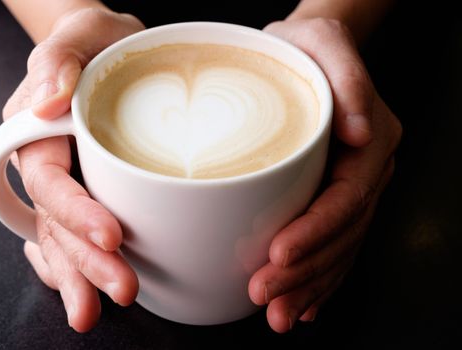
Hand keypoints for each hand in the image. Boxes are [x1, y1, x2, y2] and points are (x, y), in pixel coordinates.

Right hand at [2, 8, 144, 331]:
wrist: (112, 50)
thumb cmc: (99, 43)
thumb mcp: (82, 36)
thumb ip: (58, 62)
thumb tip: (45, 101)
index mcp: (37, 134)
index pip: (51, 183)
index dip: (77, 213)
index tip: (112, 236)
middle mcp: (47, 166)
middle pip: (58, 222)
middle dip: (86, 261)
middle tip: (121, 289)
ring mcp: (66, 184)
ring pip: (63, 238)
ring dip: (81, 276)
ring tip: (98, 309)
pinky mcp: (88, 192)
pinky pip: (73, 236)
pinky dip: (78, 265)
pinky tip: (88, 289)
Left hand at [249, 18, 401, 332]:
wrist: (306, 52)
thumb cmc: (307, 47)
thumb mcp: (324, 43)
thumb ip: (349, 81)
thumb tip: (361, 134)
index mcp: (370, 142)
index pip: (345, 198)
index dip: (315, 232)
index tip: (278, 256)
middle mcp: (366, 170)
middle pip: (340, 233)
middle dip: (304, 271)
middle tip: (266, 298)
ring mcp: (352, 187)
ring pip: (337, 248)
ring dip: (309, 286)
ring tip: (279, 314)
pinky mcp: (331, 196)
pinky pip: (333, 244)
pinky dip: (319, 278)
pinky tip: (304, 303)